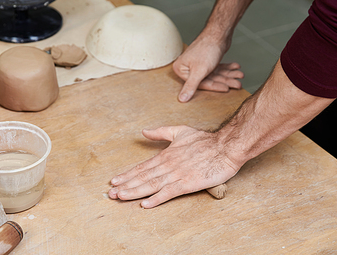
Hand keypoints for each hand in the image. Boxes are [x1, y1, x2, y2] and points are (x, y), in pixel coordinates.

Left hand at [108, 126, 239, 208]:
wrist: (225, 146)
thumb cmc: (205, 140)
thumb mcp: (179, 131)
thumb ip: (160, 132)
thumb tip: (144, 131)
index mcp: (165, 155)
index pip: (142, 167)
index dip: (127, 174)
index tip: (114, 181)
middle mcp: (167, 165)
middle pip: (142, 177)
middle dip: (125, 185)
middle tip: (111, 193)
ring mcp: (177, 175)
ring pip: (151, 185)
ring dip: (135, 192)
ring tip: (121, 197)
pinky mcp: (188, 183)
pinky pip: (169, 193)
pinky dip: (156, 198)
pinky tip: (145, 204)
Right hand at [173, 38, 243, 101]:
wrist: (217, 32)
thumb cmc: (207, 49)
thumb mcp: (199, 71)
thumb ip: (191, 86)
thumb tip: (181, 99)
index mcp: (181, 69)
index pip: (199, 84)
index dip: (214, 86)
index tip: (227, 88)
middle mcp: (188, 67)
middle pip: (209, 79)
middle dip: (225, 80)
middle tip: (238, 83)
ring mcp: (198, 64)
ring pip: (215, 74)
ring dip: (229, 75)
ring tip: (240, 75)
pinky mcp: (207, 60)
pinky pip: (217, 68)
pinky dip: (227, 69)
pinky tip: (236, 68)